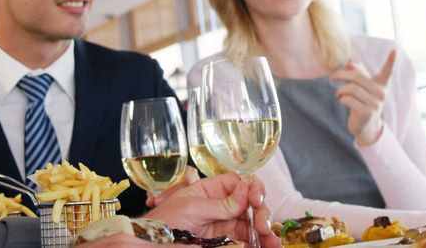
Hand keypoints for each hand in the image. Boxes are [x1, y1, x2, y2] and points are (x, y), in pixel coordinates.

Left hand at [145, 173, 280, 246]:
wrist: (151, 244)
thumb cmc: (163, 222)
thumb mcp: (191, 208)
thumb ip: (220, 203)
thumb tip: (245, 191)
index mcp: (211, 190)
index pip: (239, 183)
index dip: (252, 188)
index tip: (256, 199)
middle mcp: (221, 206)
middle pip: (251, 205)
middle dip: (262, 213)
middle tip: (263, 226)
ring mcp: (224, 226)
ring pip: (252, 225)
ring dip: (266, 233)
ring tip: (274, 243)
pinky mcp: (224, 243)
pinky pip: (245, 241)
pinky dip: (258, 243)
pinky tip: (268, 246)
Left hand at [330, 50, 395, 146]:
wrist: (365, 126)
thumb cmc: (361, 101)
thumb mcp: (361, 87)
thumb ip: (357, 74)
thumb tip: (350, 64)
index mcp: (381, 84)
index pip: (387, 72)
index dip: (391, 61)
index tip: (394, 50)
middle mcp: (381, 93)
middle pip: (357, 78)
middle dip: (341, 75)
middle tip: (332, 78)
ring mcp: (376, 104)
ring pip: (351, 89)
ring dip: (340, 90)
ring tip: (338, 94)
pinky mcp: (367, 113)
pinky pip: (349, 100)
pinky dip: (341, 99)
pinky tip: (342, 101)